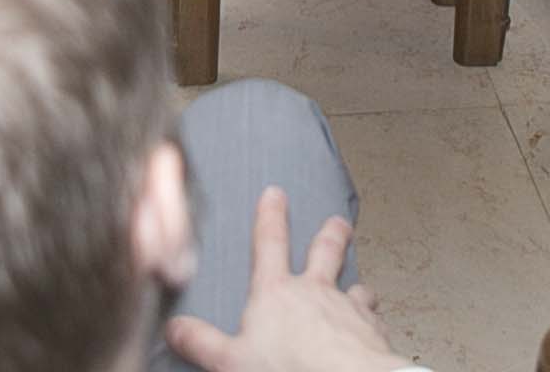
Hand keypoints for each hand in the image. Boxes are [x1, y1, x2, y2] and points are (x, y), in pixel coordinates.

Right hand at [163, 188, 404, 371]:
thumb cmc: (290, 370)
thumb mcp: (230, 359)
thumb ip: (202, 341)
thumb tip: (175, 329)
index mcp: (277, 293)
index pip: (269, 244)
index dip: (270, 217)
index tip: (274, 195)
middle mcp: (316, 292)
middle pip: (325, 251)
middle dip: (330, 234)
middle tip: (337, 222)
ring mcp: (348, 309)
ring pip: (356, 286)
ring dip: (357, 284)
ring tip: (360, 286)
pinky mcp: (373, 332)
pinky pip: (374, 320)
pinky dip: (372, 322)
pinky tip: (371, 329)